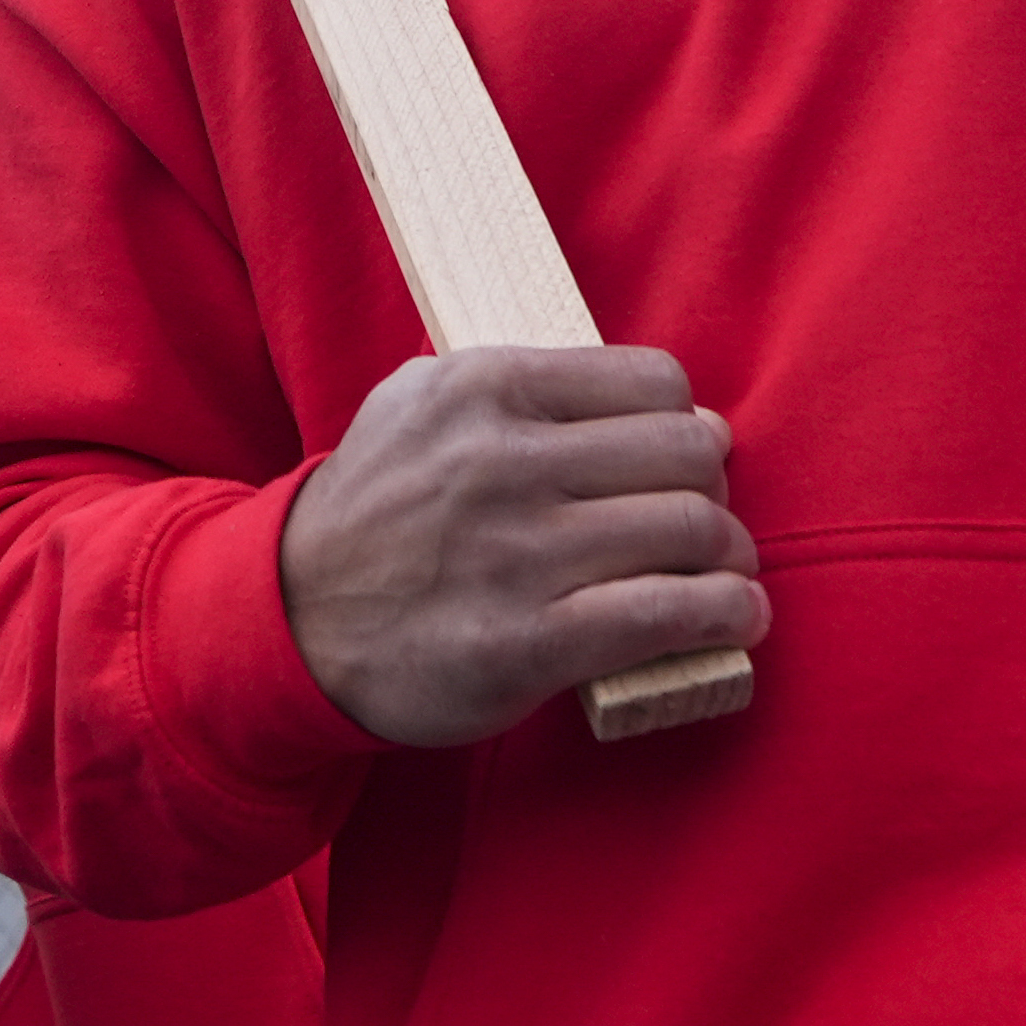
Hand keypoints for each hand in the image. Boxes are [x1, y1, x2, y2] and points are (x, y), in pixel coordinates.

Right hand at [279, 345, 767, 747]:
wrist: (290, 621)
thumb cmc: (375, 512)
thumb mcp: (414, 405)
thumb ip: (513, 382)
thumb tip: (646, 393)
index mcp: (482, 387)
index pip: (654, 383)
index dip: (685, 423)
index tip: (682, 458)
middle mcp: (502, 461)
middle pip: (687, 454)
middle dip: (714, 489)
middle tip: (707, 521)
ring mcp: (515, 554)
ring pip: (691, 531)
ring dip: (731, 558)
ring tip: (728, 575)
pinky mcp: (526, 642)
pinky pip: (666, 614)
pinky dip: (724, 615)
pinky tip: (736, 618)